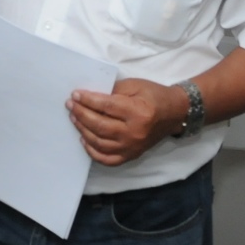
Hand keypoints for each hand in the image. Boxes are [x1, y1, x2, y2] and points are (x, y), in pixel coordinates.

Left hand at [67, 78, 183, 166]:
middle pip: (99, 126)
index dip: (88, 100)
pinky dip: (92, 151)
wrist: (174, 114)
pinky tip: (84, 139)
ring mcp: (132, 147)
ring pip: (99, 143)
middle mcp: (134, 133)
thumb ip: (112, 91)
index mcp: (137, 112)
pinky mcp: (131, 155)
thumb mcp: (135, 86)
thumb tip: (89, 96)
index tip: (75, 95)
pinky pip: (107, 159)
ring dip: (83, 130)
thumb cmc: (154, 96)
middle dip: (81, 114)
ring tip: (74, 118)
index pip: (105, 106)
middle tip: (70, 105)